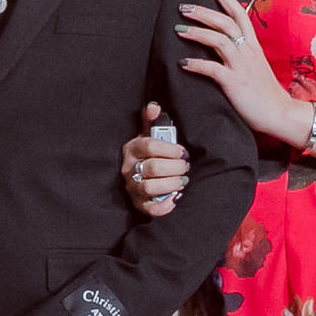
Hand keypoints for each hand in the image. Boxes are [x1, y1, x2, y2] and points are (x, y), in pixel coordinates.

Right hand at [119, 103, 190, 218]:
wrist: (142, 174)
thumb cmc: (151, 152)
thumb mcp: (149, 135)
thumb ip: (152, 121)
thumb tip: (154, 107)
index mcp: (132, 149)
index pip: (149, 146)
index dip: (169, 149)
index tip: (183, 152)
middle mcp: (129, 168)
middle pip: (152, 168)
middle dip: (174, 167)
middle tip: (186, 166)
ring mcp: (132, 187)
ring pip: (150, 187)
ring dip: (171, 183)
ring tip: (183, 180)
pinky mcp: (138, 203)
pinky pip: (150, 208)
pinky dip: (164, 207)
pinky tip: (175, 198)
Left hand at [176, 0, 313, 148]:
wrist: (281, 114)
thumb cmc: (265, 93)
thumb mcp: (255, 67)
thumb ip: (240, 54)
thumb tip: (222, 45)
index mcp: (253, 46)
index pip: (240, 15)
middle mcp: (248, 51)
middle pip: (225, 22)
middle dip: (203, 11)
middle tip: (183, 6)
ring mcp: (242, 66)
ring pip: (219, 40)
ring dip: (197, 32)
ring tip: (178, 29)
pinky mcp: (235, 83)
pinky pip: (213, 69)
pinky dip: (196, 64)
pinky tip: (182, 63)